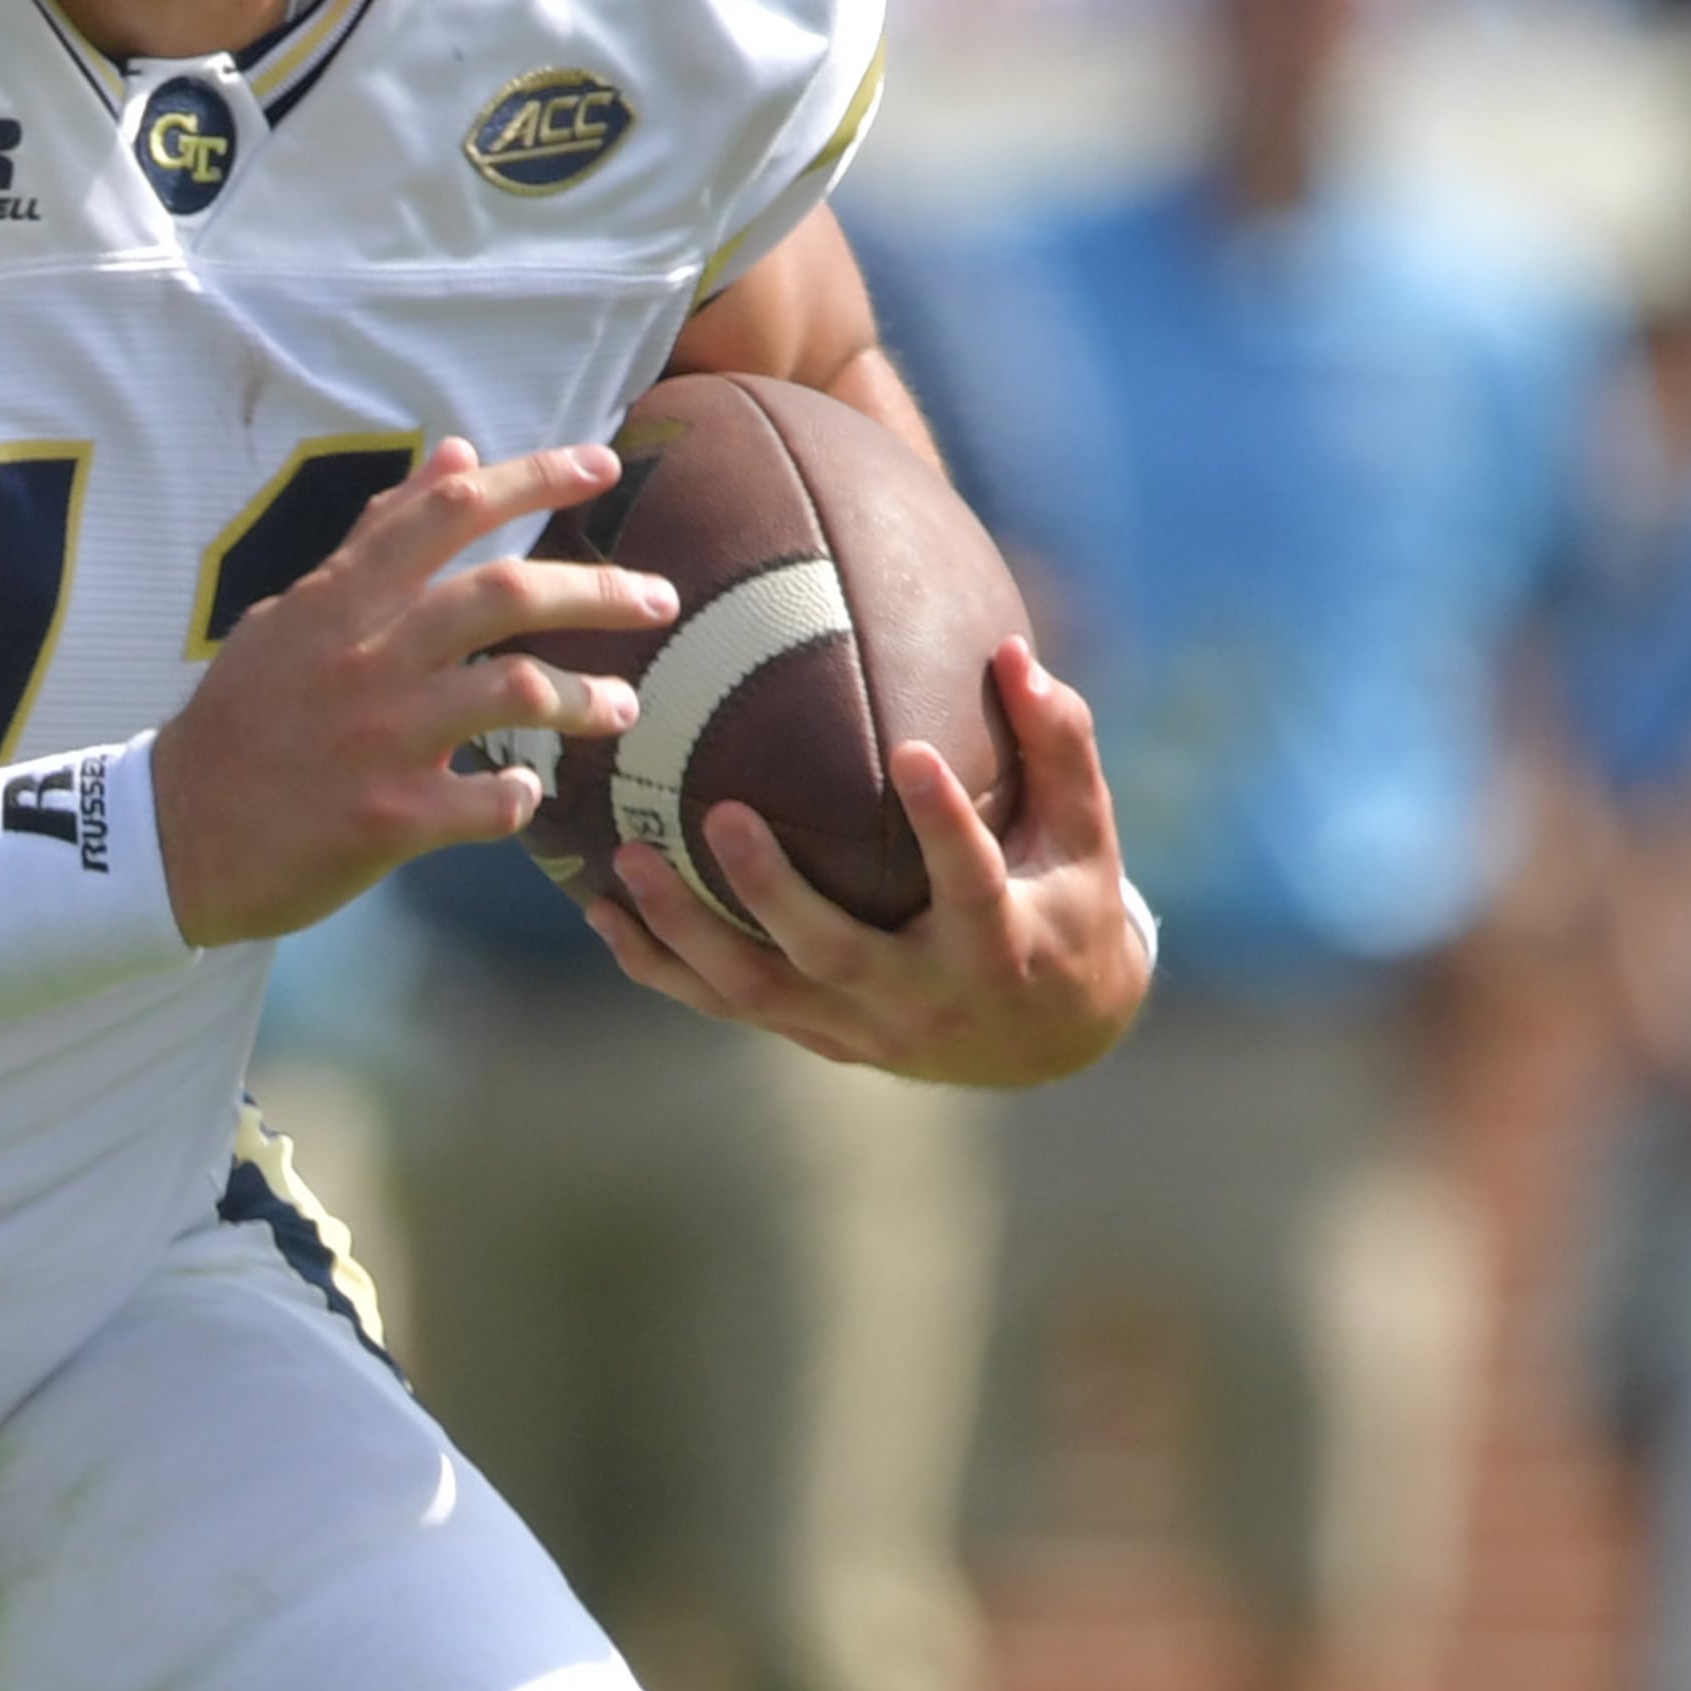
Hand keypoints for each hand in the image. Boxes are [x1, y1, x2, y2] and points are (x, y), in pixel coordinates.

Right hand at [152, 432, 678, 946]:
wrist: (170, 834)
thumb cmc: (246, 722)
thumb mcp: (296, 615)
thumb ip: (378, 537)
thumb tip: (458, 454)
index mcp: (342, 599)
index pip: (450, 510)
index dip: (535, 478)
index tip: (604, 466)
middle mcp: (364, 657)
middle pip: (504, 593)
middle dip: (598, 588)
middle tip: (660, 597)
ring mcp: (375, 738)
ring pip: (512, 692)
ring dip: (584, 697)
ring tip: (623, 707)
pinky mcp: (383, 819)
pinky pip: (487, 803)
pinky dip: (520, 798)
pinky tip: (525, 797)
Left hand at [585, 634, 1147, 1085]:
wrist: (1046, 1038)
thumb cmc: (1066, 905)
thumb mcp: (1084, 836)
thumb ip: (1057, 746)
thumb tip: (1013, 652)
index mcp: (1000, 946)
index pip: (972, 885)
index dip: (945, 825)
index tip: (911, 753)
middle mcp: (922, 997)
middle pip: (835, 953)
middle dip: (773, 892)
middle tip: (722, 815)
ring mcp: (859, 1025)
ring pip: (759, 990)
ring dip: (686, 930)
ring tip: (627, 861)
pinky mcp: (815, 1035)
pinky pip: (724, 1006)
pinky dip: (661, 966)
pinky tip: (606, 915)